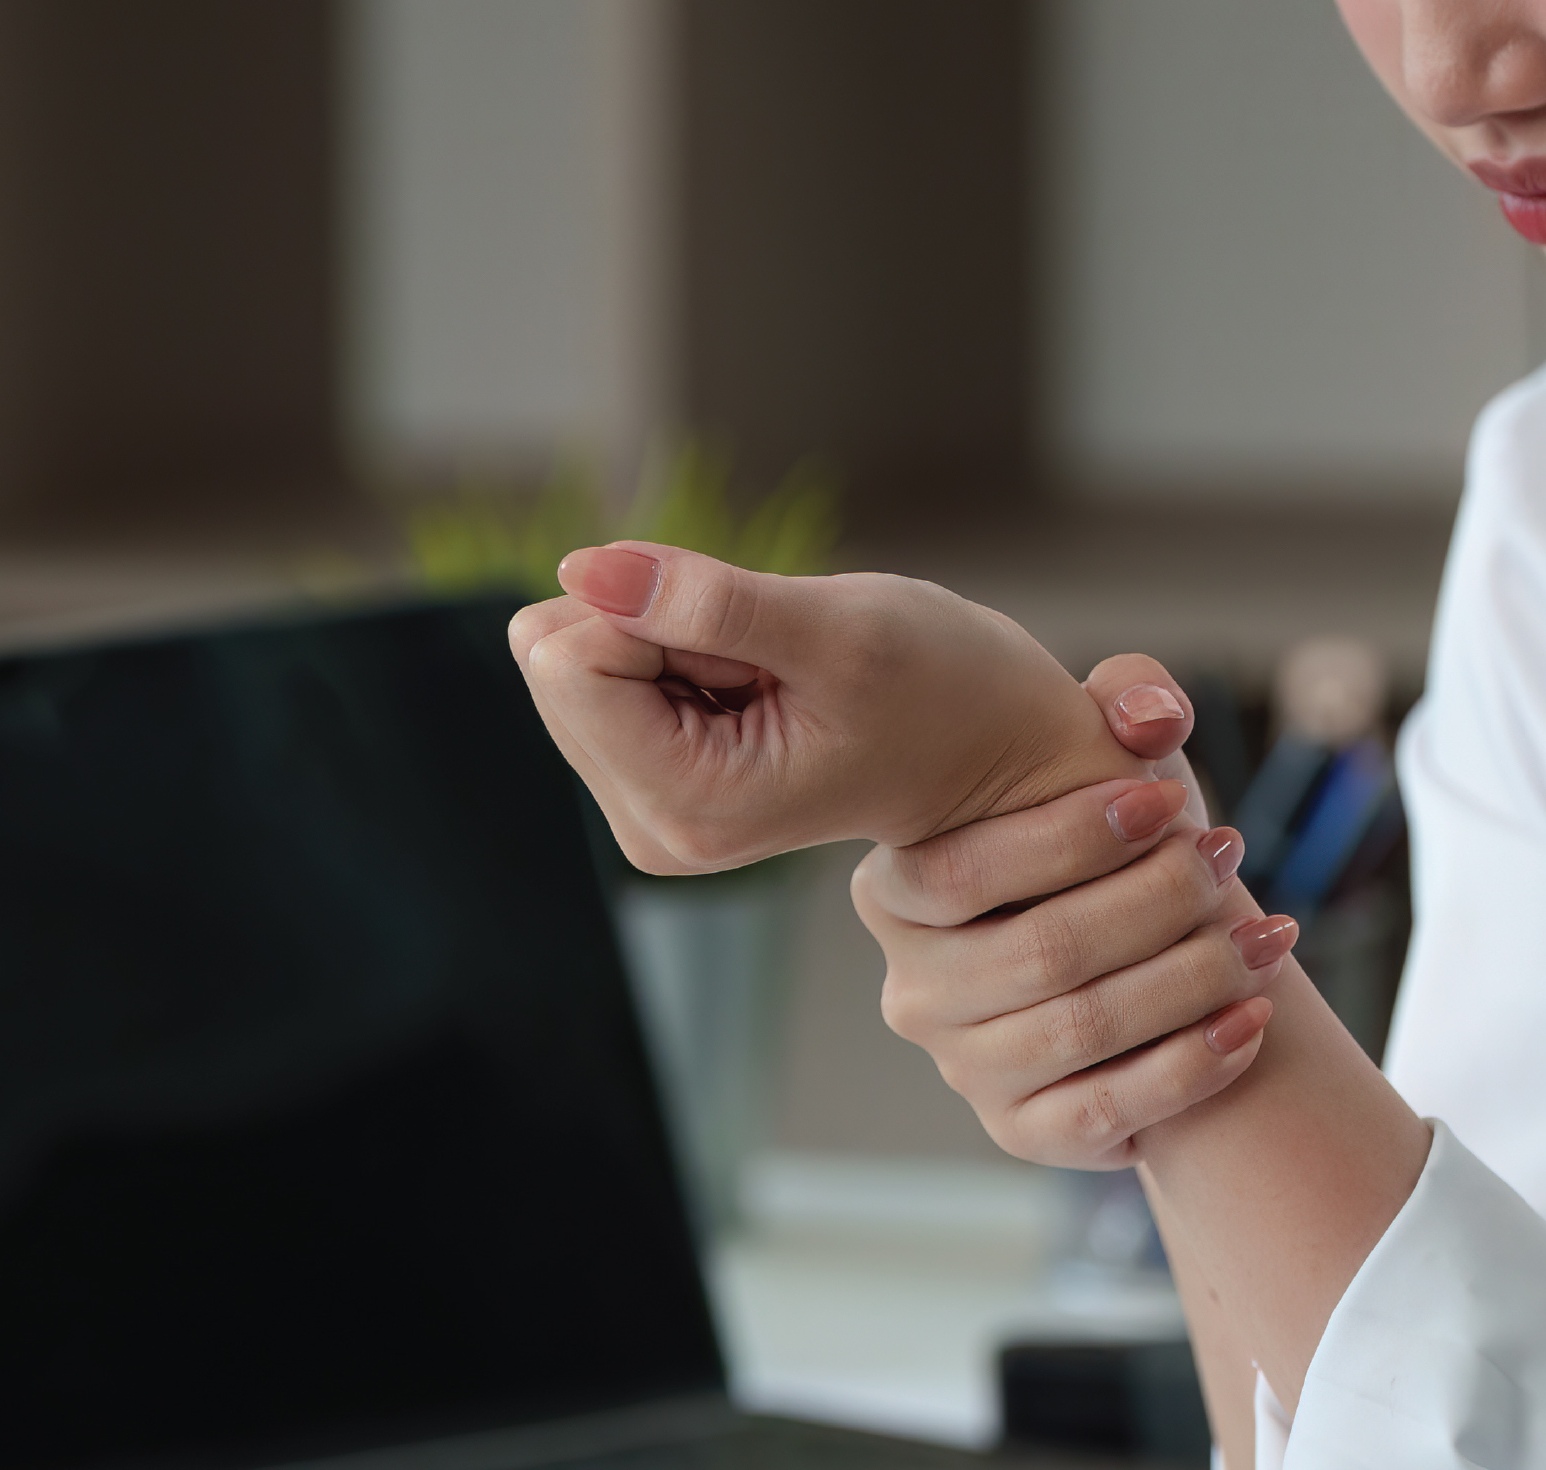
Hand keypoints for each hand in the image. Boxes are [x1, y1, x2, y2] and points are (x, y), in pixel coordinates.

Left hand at [507, 543, 1144, 873]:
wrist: (989, 753)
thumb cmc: (943, 691)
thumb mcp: (838, 632)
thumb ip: (707, 601)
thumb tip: (579, 565)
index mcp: (689, 805)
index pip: (569, 662)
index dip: (652, 613)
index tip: (752, 648)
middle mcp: (651, 828)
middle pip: (555, 665)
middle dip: (654, 632)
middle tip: (763, 666)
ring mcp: (646, 812)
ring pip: (569, 664)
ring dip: (667, 642)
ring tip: (765, 680)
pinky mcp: (648, 785)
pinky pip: (599, 675)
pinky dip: (671, 656)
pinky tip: (751, 688)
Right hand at [852, 655, 1295, 1169]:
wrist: (1142, 964)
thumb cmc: (1110, 852)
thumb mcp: (1099, 764)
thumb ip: (1122, 703)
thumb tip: (1148, 715)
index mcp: (895, 895)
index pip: (959, 872)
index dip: (1067, 838)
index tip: (1167, 801)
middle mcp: (912, 990)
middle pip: (1037, 952)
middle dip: (1154, 903)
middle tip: (1228, 860)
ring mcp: (960, 1068)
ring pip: (1083, 1028)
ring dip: (1193, 979)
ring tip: (1267, 936)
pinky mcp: (1018, 1131)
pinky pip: (1105, 1108)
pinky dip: (1191, 1066)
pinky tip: (1253, 1019)